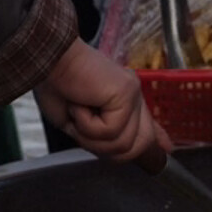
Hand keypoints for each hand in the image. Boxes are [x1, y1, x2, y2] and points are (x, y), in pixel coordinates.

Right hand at [34, 39, 163, 161]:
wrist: (45, 60)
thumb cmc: (55, 85)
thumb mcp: (77, 120)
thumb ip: (101, 135)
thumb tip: (118, 148)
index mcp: (123, 98)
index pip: (148, 125)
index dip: (156, 140)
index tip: (166, 149)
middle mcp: (132, 94)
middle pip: (140, 144)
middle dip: (106, 151)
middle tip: (82, 131)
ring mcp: (132, 93)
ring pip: (124, 144)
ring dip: (91, 137)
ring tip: (77, 112)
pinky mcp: (126, 92)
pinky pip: (111, 130)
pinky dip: (87, 124)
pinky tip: (79, 103)